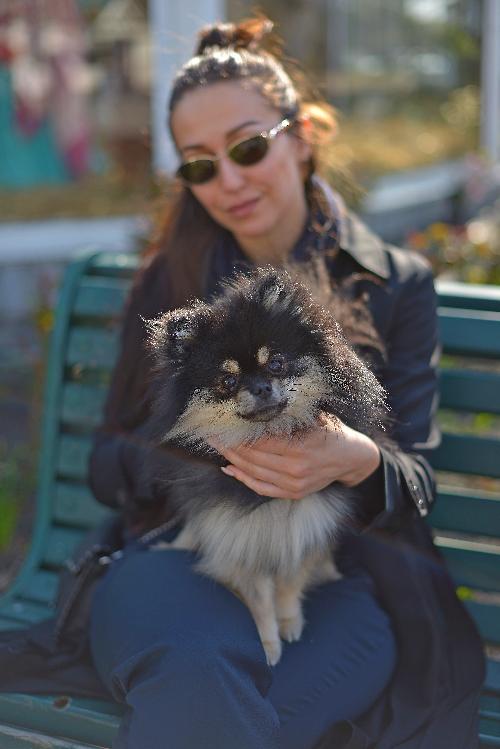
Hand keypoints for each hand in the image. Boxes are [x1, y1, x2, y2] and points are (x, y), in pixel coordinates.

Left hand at [213, 415, 380, 499]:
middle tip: (210, 434)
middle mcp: (295, 468)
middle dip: (228, 445)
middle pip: (252, 457)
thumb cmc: (331, 431)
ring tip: (216, 447)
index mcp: (300, 446)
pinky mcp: (293, 493)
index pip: (259, 440)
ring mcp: (294, 484)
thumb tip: (257, 405)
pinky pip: (261, 487)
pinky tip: (229, 468)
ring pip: (253, 472)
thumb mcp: (313, 417)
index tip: (221, 423)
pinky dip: (243, 478)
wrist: (352, 458)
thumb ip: (287, 415)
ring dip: (231, 459)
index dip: (237, 433)